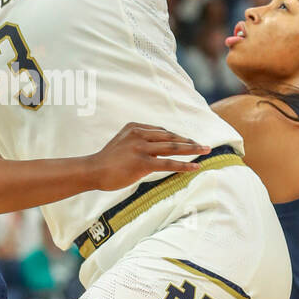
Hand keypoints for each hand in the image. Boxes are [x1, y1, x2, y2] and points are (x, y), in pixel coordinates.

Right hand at [89, 124, 210, 191]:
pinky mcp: (142, 162)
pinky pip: (168, 163)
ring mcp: (141, 148)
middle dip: (189, 141)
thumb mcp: (123, 143)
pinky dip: (184, 165)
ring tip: (206, 151)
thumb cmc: (107, 161)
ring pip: (172, 147)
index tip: (190, 142)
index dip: (178, 137)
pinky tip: (195, 167)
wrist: (93, 170)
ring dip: (192, 149)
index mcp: (135, 127)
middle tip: (204, 145)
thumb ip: (139, 142)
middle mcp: (139, 134)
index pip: (162, 131)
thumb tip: (157, 151)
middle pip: (171, 137)